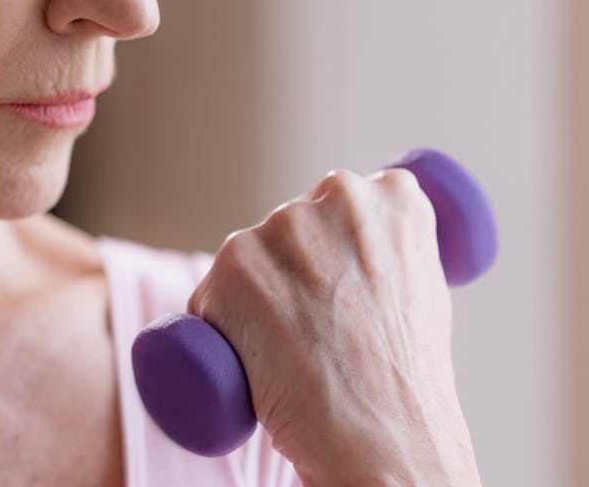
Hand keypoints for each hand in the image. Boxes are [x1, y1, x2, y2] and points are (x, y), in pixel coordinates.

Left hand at [188, 169, 480, 485]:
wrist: (382, 432)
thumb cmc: (404, 379)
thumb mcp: (421, 288)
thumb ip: (382, 248)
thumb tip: (346, 250)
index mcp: (391, 196)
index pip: (336, 204)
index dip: (328, 251)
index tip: (334, 289)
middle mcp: (336, 197)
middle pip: (287, 229)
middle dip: (287, 271)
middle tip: (315, 330)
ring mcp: (281, 228)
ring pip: (245, 263)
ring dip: (249, 301)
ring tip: (291, 351)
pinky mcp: (232, 268)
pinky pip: (209, 297)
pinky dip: (217, 328)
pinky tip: (251, 360)